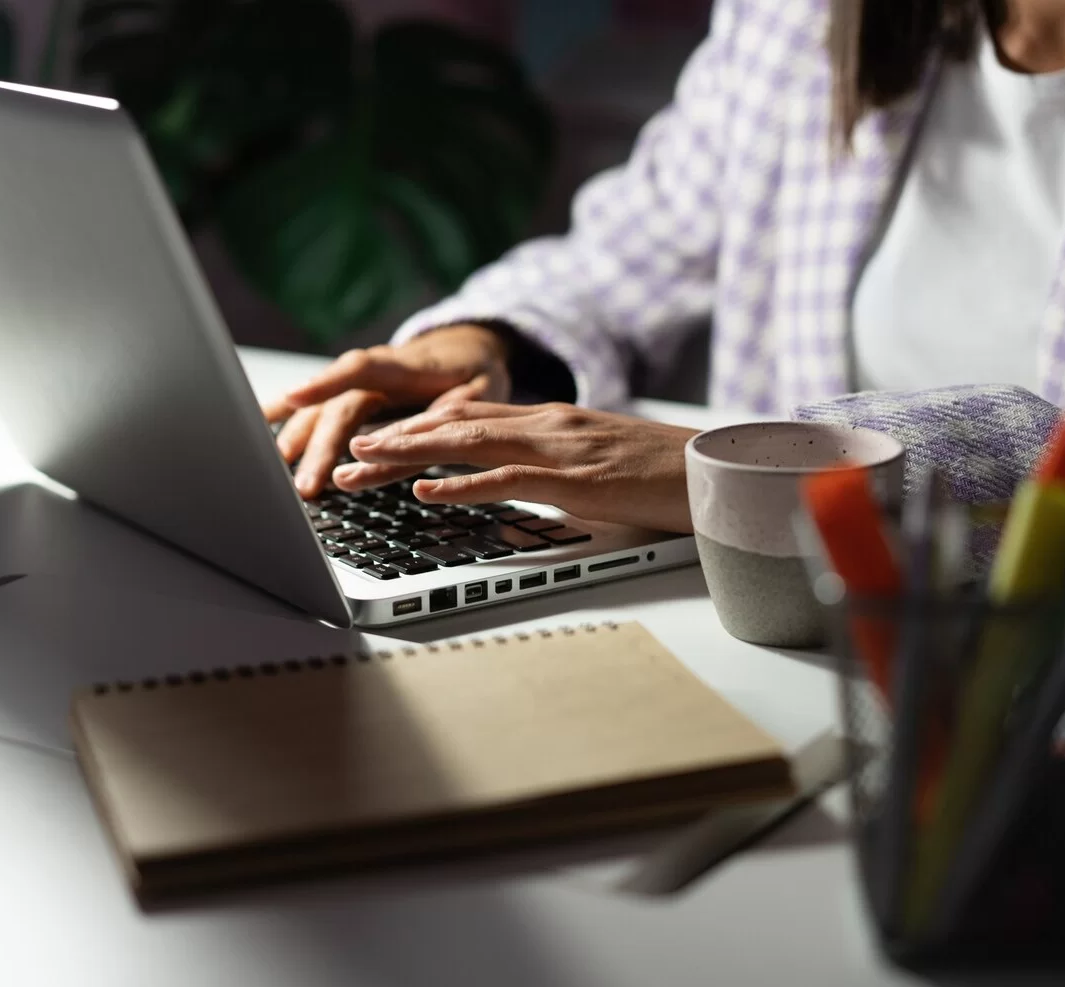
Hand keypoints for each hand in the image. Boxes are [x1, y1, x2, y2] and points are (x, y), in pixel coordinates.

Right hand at [263, 325, 509, 497]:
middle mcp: (374, 376)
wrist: (466, 347)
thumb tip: (422, 434)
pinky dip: (284, 414)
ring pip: (321, 412)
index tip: (298, 398)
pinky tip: (256, 424)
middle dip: (318, 448)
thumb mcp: (480, 390)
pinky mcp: (352, 398)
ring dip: (296, 441)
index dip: (328, 382)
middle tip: (307, 487)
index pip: (361, 370)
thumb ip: (453, 410)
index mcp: (406, 368)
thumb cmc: (474, 371)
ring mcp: (360, 387)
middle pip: (339, 410)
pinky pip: (314, 407)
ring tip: (275, 472)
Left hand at [336, 402, 698, 532]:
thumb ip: (552, 465)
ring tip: (362, 465)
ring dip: (407, 455)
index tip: (372, 438)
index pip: (466, 415)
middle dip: (392, 438)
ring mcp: (561, 447)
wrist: (721, 472)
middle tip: (344, 452)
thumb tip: (515, 484)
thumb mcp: (597, 463)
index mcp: (551, 419)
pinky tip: (425, 492)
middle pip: (452, 424)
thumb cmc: (664, 474)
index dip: (413, 425)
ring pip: (467, 443)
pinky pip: (508, 479)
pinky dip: (461, 484)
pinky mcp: (578, 480)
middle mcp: (548, 423)